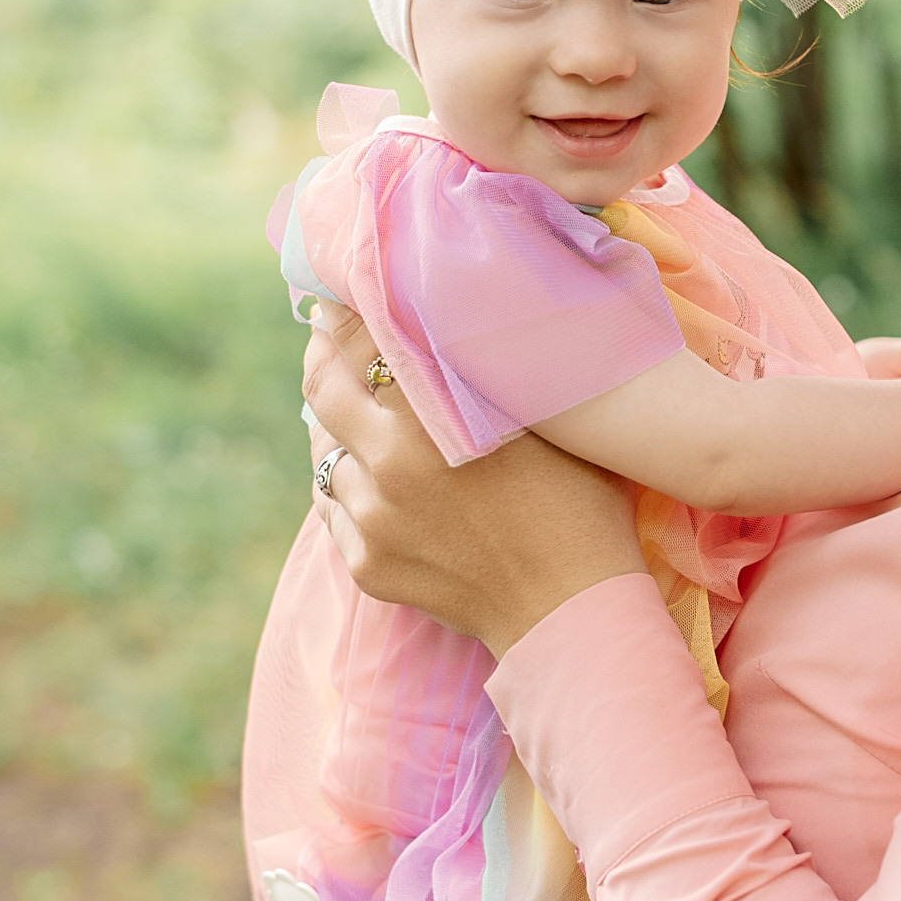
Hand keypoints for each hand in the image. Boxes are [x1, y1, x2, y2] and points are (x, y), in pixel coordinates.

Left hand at [302, 302, 644, 655]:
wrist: (571, 608)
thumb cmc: (579, 502)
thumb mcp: (544, 417)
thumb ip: (485, 369)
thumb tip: (444, 318)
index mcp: (433, 415)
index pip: (361, 337)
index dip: (345, 306)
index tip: (341, 291)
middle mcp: (388, 462)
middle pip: (323, 386)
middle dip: (321, 352)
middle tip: (327, 332)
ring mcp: (371, 517)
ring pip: (323, 449)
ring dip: (334, 421)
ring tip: (353, 406)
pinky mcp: (364, 562)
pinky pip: (333, 505)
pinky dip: (345, 481)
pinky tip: (366, 472)